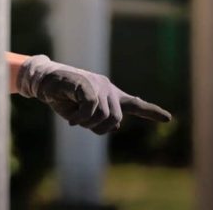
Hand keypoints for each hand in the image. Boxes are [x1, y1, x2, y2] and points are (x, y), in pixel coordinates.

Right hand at [16, 54, 170, 134]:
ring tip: (74, 118)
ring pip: (103, 116)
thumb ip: (101, 119)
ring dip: (86, 123)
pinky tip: (71, 119)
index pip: (133, 103)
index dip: (151, 111)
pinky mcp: (86, 84)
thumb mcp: (82, 114)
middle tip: (81, 125)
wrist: (44, 82)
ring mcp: (98, 85)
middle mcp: (107, 88)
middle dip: (99, 128)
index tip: (168, 118)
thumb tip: (115, 126)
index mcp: (109, 95)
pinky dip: (80, 118)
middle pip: (115, 119)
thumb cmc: (62, 98)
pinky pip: (91, 107)